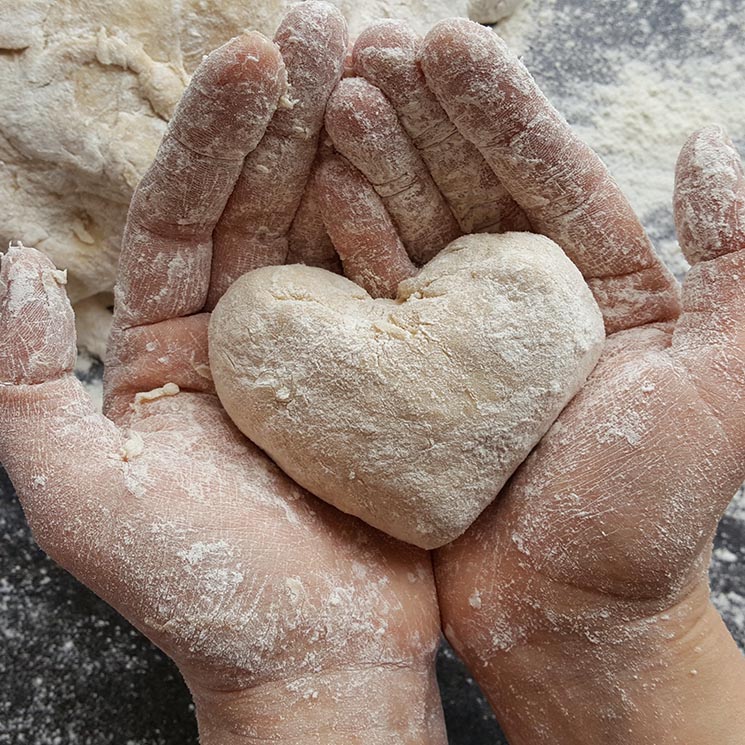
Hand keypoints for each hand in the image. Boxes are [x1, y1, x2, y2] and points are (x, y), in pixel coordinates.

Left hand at [0, 5, 445, 743]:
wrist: (312, 658)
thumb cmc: (202, 590)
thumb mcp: (82, 494)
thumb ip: (25, 384)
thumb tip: (15, 264)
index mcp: (170, 347)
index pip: (185, 216)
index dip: (214, 137)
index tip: (253, 60)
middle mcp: (246, 335)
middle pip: (264, 205)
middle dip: (290, 115)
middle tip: (328, 29)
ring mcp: (325, 351)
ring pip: (334, 232)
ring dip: (354, 150)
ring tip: (383, 63)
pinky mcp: (388, 378)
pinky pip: (396, 288)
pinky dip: (409, 226)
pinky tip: (432, 164)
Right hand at [317, 18, 744, 743]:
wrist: (565, 616)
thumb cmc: (642, 518)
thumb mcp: (724, 390)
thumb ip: (741, 271)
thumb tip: (711, 146)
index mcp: (601, 288)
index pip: (547, 175)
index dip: (497, 109)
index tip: (445, 43)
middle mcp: (524, 300)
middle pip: (468, 188)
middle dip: (422, 114)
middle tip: (367, 44)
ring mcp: (457, 337)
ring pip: (413, 232)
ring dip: (372, 164)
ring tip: (331, 97)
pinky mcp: (405, 380)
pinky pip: (374, 301)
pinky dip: (346, 246)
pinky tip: (315, 195)